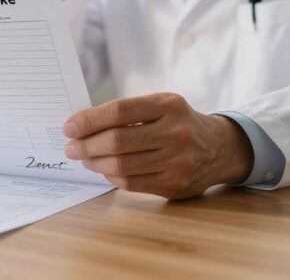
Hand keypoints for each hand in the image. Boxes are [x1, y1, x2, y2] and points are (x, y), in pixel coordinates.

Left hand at [62, 93, 254, 199]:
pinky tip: (104, 170)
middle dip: (86, 145)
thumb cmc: (179, 123)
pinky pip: (132, 183)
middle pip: (117, 140)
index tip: (69, 127)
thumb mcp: (162, 106)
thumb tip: (83, 124)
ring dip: (95, 163)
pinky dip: (112, 176)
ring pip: (122, 165)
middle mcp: (175, 132)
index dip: (89, 120)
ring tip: (84, 159)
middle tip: (71, 147)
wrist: (220, 148)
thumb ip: (128, 112)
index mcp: (168, 105)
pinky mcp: (175, 184)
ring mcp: (177, 161)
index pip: (119, 111)